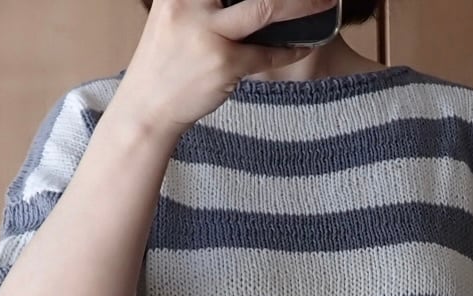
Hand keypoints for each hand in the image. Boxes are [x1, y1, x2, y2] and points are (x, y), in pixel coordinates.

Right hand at [113, 0, 336, 133]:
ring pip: (266, 8)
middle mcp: (190, 4)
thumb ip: (203, 3)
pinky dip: (290, 50)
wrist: (146, 107)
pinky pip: (267, 53)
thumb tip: (246, 0)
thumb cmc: (164, 63)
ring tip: (326, 2)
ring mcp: (207, 34)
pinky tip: (303, 45)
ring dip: (303, 4)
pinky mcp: (223, 64)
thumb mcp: (173, 17)